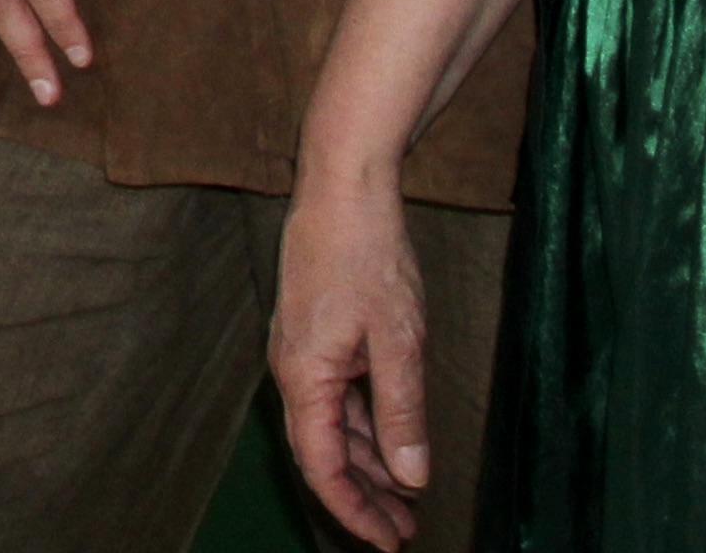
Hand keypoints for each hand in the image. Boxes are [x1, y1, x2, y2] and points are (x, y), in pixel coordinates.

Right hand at [273, 169, 434, 548]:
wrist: (342, 187)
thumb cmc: (366, 257)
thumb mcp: (397, 341)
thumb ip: (402, 412)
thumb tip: (411, 476)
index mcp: (305, 378)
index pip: (323, 466)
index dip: (355, 511)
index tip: (389, 540)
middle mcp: (294, 371)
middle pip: (324, 452)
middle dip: (364, 496)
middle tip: (404, 530)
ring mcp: (302, 352)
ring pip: (332, 425)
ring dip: (368, 462)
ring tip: (405, 495)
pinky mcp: (316, 334)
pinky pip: (337, 396)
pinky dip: (365, 425)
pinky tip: (393, 439)